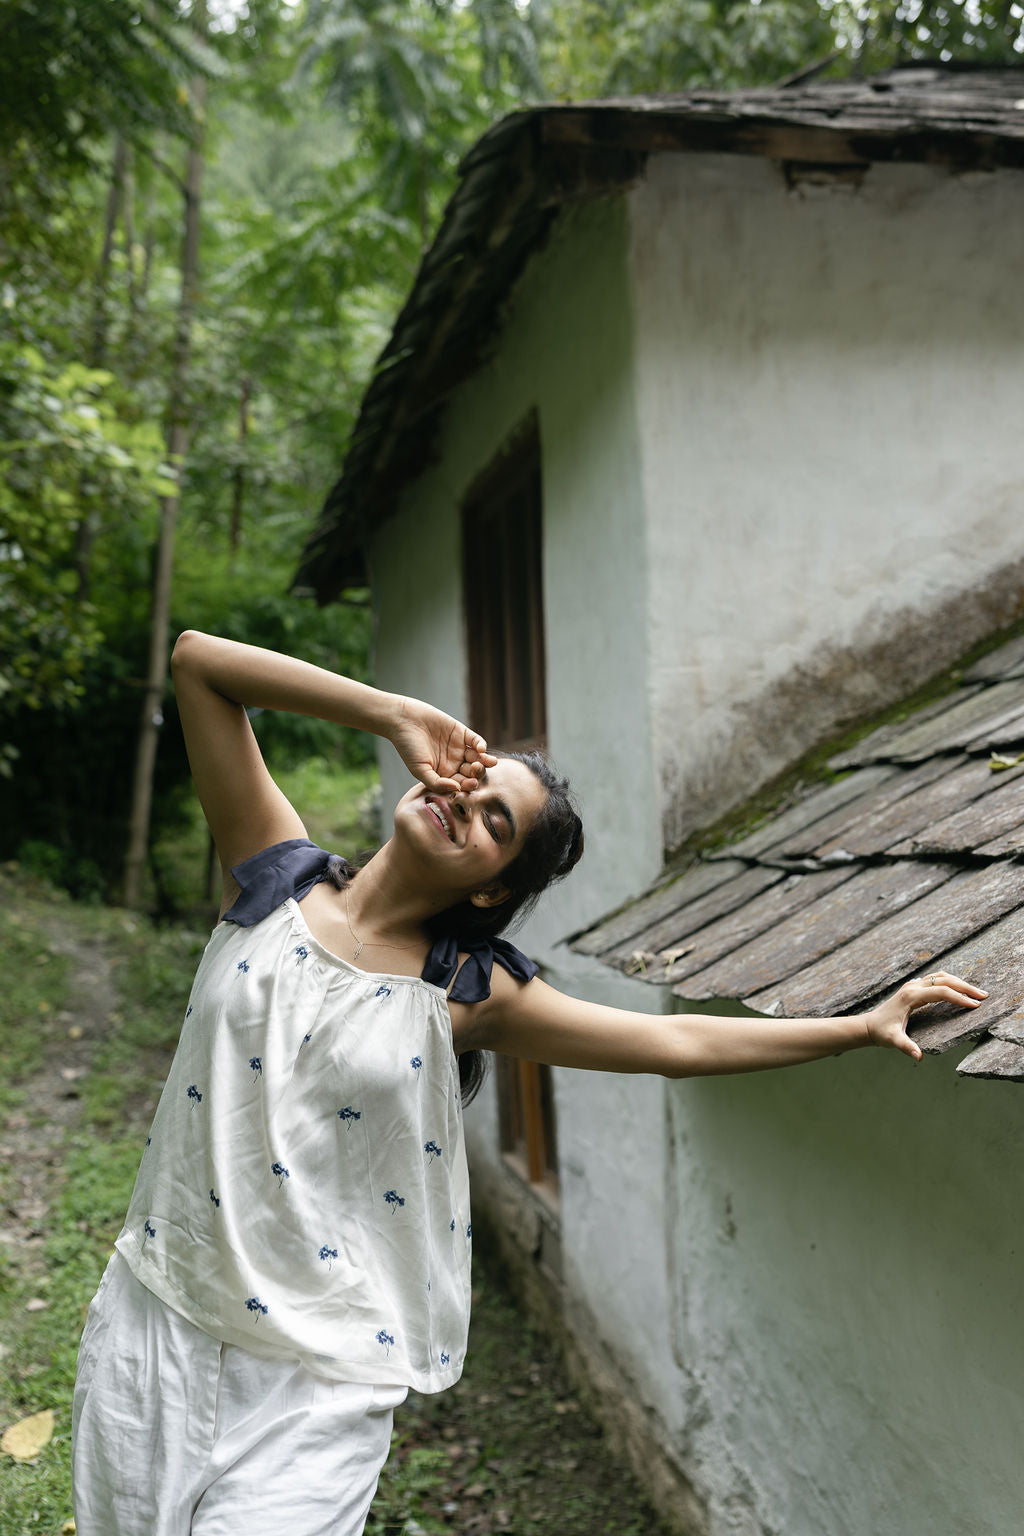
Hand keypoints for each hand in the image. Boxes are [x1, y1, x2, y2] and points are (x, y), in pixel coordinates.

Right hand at [388, 696, 496, 794]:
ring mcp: (458, 748)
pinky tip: (481, 749)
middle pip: (471, 772)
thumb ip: (437, 783)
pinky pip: (475, 741)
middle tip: (477, 771)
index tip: (471, 784)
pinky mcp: (461, 732)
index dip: (468, 785)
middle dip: (477, 773)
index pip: (461, 784)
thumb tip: (456, 789)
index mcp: (444, 775)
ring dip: (484, 761)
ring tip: (489, 762)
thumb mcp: (419, 770)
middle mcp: (453, 763)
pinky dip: (480, 745)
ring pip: (476, 757)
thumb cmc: (407, 747)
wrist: (403, 720)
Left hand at [862, 970, 987, 1061]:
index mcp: (911, 997)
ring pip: (940, 977)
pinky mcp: (914, 988)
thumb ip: (906, 1047)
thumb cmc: (881, 1033)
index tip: (974, 1005)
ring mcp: (913, 985)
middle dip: (965, 987)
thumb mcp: (893, 1040)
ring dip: (959, 982)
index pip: (940, 992)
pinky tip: (960, 990)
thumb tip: (918, 1056)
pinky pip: (935, 979)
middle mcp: (912, 987)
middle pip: (944, 980)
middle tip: (983, 995)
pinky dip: (950, 982)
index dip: (959, 998)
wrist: (869, 1025)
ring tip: (976, 992)